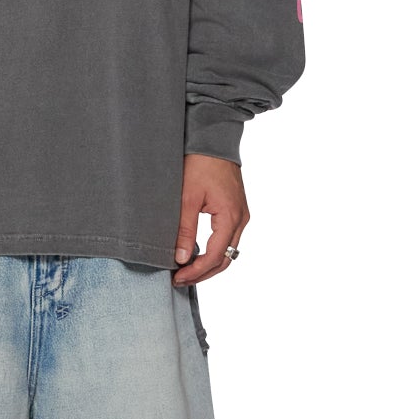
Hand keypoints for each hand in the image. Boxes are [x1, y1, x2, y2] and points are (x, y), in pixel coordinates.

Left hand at [172, 154, 248, 286]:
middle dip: (203, 273)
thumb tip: (182, 258)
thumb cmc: (200, 163)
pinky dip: (214, 250)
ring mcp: (241, 215)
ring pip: (228, 251)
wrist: (213, 139)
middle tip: (180, 279)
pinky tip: (196, 253)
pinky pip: (228, 239)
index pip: (216, 257)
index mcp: (230, 217)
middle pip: (225, 259)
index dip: (196, 272)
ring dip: (209, 263)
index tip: (178, 278)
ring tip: (186, 270)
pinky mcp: (236, 210)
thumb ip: (185, 230)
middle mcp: (241, 219)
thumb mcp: (187, 197)